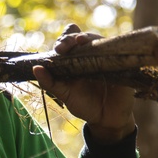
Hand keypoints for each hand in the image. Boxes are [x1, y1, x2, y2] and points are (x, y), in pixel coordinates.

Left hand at [33, 24, 136, 142]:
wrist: (106, 119)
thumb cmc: (85, 105)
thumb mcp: (65, 95)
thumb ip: (50, 83)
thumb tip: (35, 68)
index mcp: (76, 60)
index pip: (69, 42)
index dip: (64, 40)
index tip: (58, 48)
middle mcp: (91, 55)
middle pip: (83, 38)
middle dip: (72, 39)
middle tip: (64, 46)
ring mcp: (107, 58)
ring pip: (99, 41)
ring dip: (90, 38)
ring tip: (80, 40)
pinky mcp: (122, 65)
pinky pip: (118, 52)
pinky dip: (110, 48)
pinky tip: (103, 50)